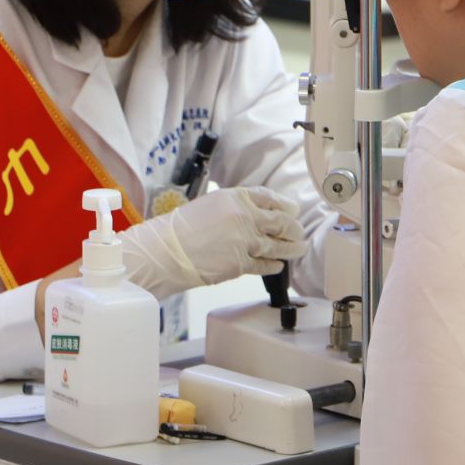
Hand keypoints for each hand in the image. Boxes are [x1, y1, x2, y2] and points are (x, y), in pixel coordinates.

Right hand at [120, 186, 306, 297]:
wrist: (164, 252)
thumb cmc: (180, 229)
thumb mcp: (210, 205)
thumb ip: (235, 207)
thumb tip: (255, 214)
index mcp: (235, 197)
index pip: (268, 198)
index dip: (284, 205)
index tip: (292, 210)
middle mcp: (244, 217)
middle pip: (280, 222)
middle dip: (293, 228)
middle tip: (299, 231)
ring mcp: (245, 241)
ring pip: (278, 245)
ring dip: (291, 248)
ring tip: (299, 248)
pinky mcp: (241, 264)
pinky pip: (265, 265)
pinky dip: (274, 265)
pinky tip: (279, 266)